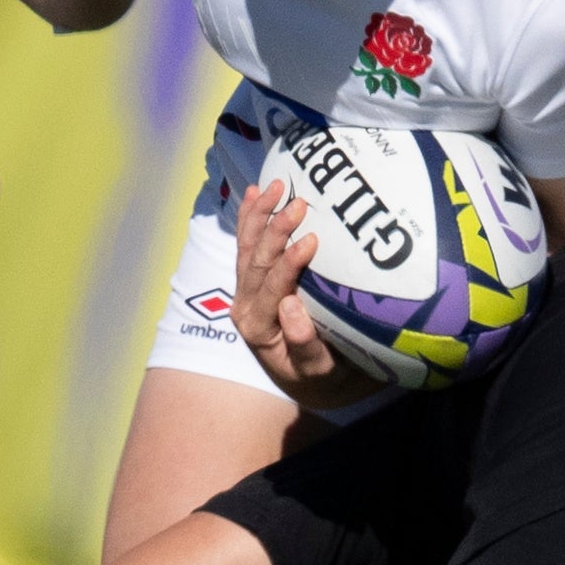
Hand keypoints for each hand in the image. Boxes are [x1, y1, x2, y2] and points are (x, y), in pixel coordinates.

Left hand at [231, 180, 384, 409]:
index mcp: (258, 327)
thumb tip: (290, 306)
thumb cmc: (320, 375)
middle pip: (255, 261)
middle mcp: (244, 306)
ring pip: (246, 247)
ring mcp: (244, 291)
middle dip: (275, 229)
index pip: (272, 287)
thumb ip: (304, 344)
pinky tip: (253, 192)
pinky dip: (248, 217)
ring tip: (274, 185)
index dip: (289, 262)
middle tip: (299, 202)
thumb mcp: (318, 370)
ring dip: (259, 214)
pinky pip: (245, 244)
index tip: (312, 239)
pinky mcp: (250, 281)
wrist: (309, 380)